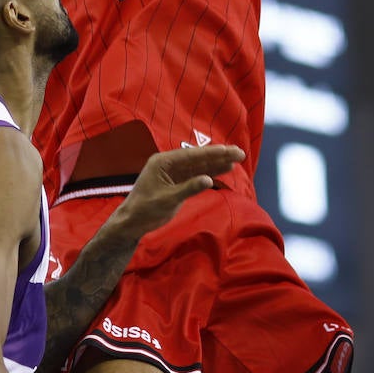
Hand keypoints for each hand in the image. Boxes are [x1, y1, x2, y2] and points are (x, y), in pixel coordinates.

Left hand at [120, 144, 244, 236]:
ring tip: (236, 160)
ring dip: (217, 163)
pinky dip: (210, 173)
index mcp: (163, 162)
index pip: (191, 155)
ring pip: (199, 166)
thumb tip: (209, 180)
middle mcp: (169, 163)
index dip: (212, 153)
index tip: (229, 151)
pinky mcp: (178, 182)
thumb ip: (188, 189)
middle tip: (240, 153)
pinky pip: (196, 175)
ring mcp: (174, 172)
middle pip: (198, 158)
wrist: (133, 221)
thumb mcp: (168, 200)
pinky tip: (224, 170)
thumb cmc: (145, 209)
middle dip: (219, 156)